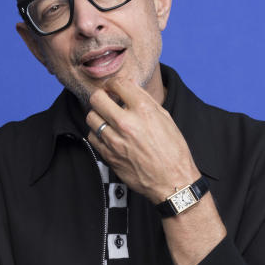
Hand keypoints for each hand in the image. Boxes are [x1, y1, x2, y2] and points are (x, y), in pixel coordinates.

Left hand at [84, 76, 199, 203]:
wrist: (172, 181)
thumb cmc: (173, 151)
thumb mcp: (165, 118)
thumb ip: (145, 101)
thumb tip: (129, 88)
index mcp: (144, 110)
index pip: (117, 83)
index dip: (114, 84)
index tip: (114, 88)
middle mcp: (127, 123)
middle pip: (97, 98)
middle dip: (101, 96)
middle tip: (107, 101)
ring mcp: (115, 140)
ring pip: (91, 117)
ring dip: (98, 115)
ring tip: (107, 119)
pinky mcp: (109, 155)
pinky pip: (92, 137)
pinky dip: (98, 133)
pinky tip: (108, 135)